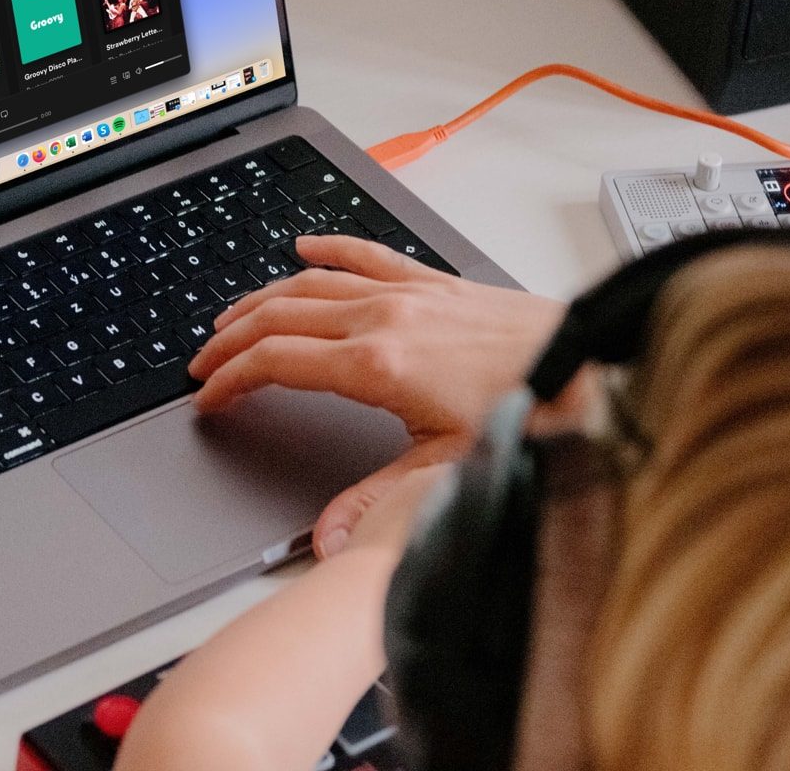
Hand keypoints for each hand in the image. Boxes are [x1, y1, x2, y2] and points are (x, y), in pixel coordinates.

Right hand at [190, 234, 565, 557]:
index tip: (210, 397)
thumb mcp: (445, 466)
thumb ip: (376, 499)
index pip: (277, 363)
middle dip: (230, 340)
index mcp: (377, 365)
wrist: (586, 367)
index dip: (231, 380)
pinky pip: (365, 253)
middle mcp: (385, 317)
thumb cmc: (527, 411)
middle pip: (280, 317)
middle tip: (202, 364)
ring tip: (231, 319)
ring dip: (262, 298)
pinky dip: (327, 249)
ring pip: (311, 284)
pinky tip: (304, 248)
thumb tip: (327, 541)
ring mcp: (408, 292)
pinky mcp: (434, 281)